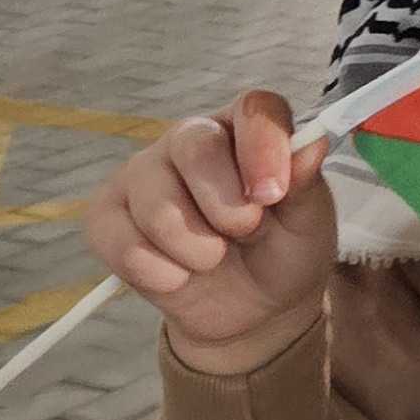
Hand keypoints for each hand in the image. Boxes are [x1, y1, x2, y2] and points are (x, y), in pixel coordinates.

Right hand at [82, 89, 334, 370]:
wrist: (254, 311)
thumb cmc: (284, 251)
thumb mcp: (308, 222)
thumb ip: (305, 184)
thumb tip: (312, 146)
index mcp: (246, 130)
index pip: (254, 108)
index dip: (263, 146)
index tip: (272, 194)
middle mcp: (191, 141)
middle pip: (195, 145)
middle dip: (225, 203)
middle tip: (245, 232)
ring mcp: (143, 175)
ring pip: (155, 201)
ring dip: (193, 247)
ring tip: (213, 260)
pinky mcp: (108, 216)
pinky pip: (119, 240)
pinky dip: (156, 271)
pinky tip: (178, 277)